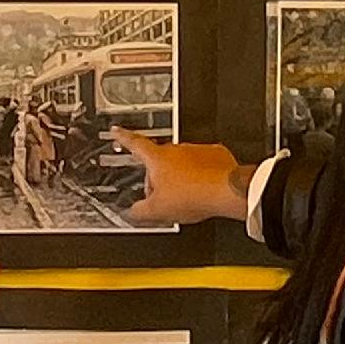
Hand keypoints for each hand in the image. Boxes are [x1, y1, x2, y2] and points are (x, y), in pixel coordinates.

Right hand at [121, 137, 250, 226]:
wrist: (227, 192)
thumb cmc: (194, 196)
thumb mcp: (158, 211)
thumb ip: (140, 210)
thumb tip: (133, 212)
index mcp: (157, 159)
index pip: (134, 144)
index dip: (123, 137)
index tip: (118, 130)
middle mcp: (177, 149)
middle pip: (159, 161)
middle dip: (158, 177)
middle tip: (162, 196)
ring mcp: (196, 150)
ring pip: (182, 163)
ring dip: (180, 177)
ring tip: (186, 197)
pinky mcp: (215, 155)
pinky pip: (202, 164)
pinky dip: (200, 175)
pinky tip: (202, 190)